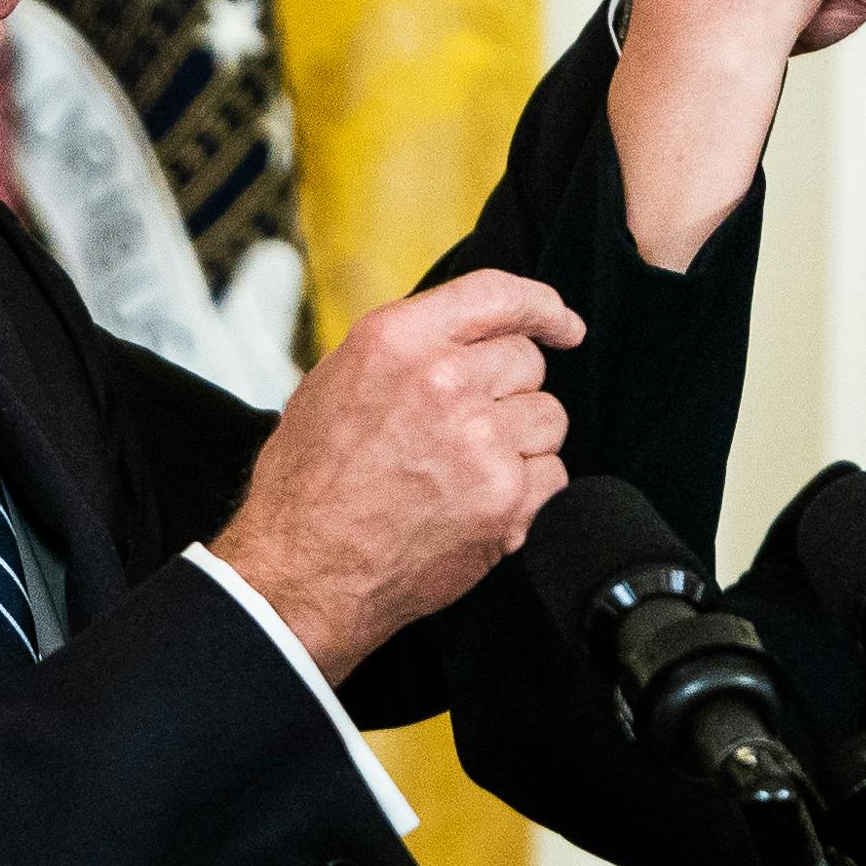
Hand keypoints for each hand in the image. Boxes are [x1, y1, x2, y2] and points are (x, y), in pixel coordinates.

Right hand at [208, 269, 584, 677]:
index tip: (562, 325)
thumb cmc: (309, 483)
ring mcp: (480, 441)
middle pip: (527, 362)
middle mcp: (444, 381)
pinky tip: (477, 506)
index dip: (542, 307)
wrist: (303, 570)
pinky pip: (554, 476)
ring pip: (548, 418)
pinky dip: (527, 494)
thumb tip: (468, 336)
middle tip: (466, 430)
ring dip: (520, 443)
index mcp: (398, 340)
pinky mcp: (506, 498)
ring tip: (463, 471)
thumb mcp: (335, 382)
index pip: (497, 295)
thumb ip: (407, 349)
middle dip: (508, 393)